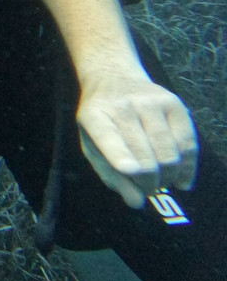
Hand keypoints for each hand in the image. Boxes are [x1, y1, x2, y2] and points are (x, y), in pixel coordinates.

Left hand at [76, 65, 198, 208]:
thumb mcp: (92, 146)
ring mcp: (150, 102)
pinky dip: (187, 168)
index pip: (108, 138)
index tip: (131, 171)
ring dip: (167, 178)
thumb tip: (136, 202)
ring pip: (170, 154)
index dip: (121, 156)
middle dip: (149, 184)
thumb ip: (111, 175)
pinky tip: (181, 179)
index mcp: (94, 116)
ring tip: (159, 182)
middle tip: (147, 189)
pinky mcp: (174, 103)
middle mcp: (123, 106)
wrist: (114, 78)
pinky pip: (188, 144)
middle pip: (146, 157)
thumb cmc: (102, 120)